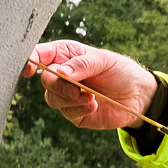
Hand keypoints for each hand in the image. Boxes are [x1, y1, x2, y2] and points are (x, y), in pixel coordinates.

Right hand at [23, 41, 156, 130]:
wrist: (137, 95)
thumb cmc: (120, 71)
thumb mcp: (103, 60)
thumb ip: (81, 64)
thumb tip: (59, 72)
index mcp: (65, 55)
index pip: (39, 55)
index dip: (30, 61)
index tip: (30, 69)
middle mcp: (61, 75)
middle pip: (45, 80)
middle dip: (59, 85)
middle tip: (77, 88)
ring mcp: (66, 95)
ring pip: (52, 98)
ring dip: (70, 98)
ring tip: (91, 96)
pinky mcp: (74, 112)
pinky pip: (67, 112)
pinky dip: (79, 108)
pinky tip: (94, 104)